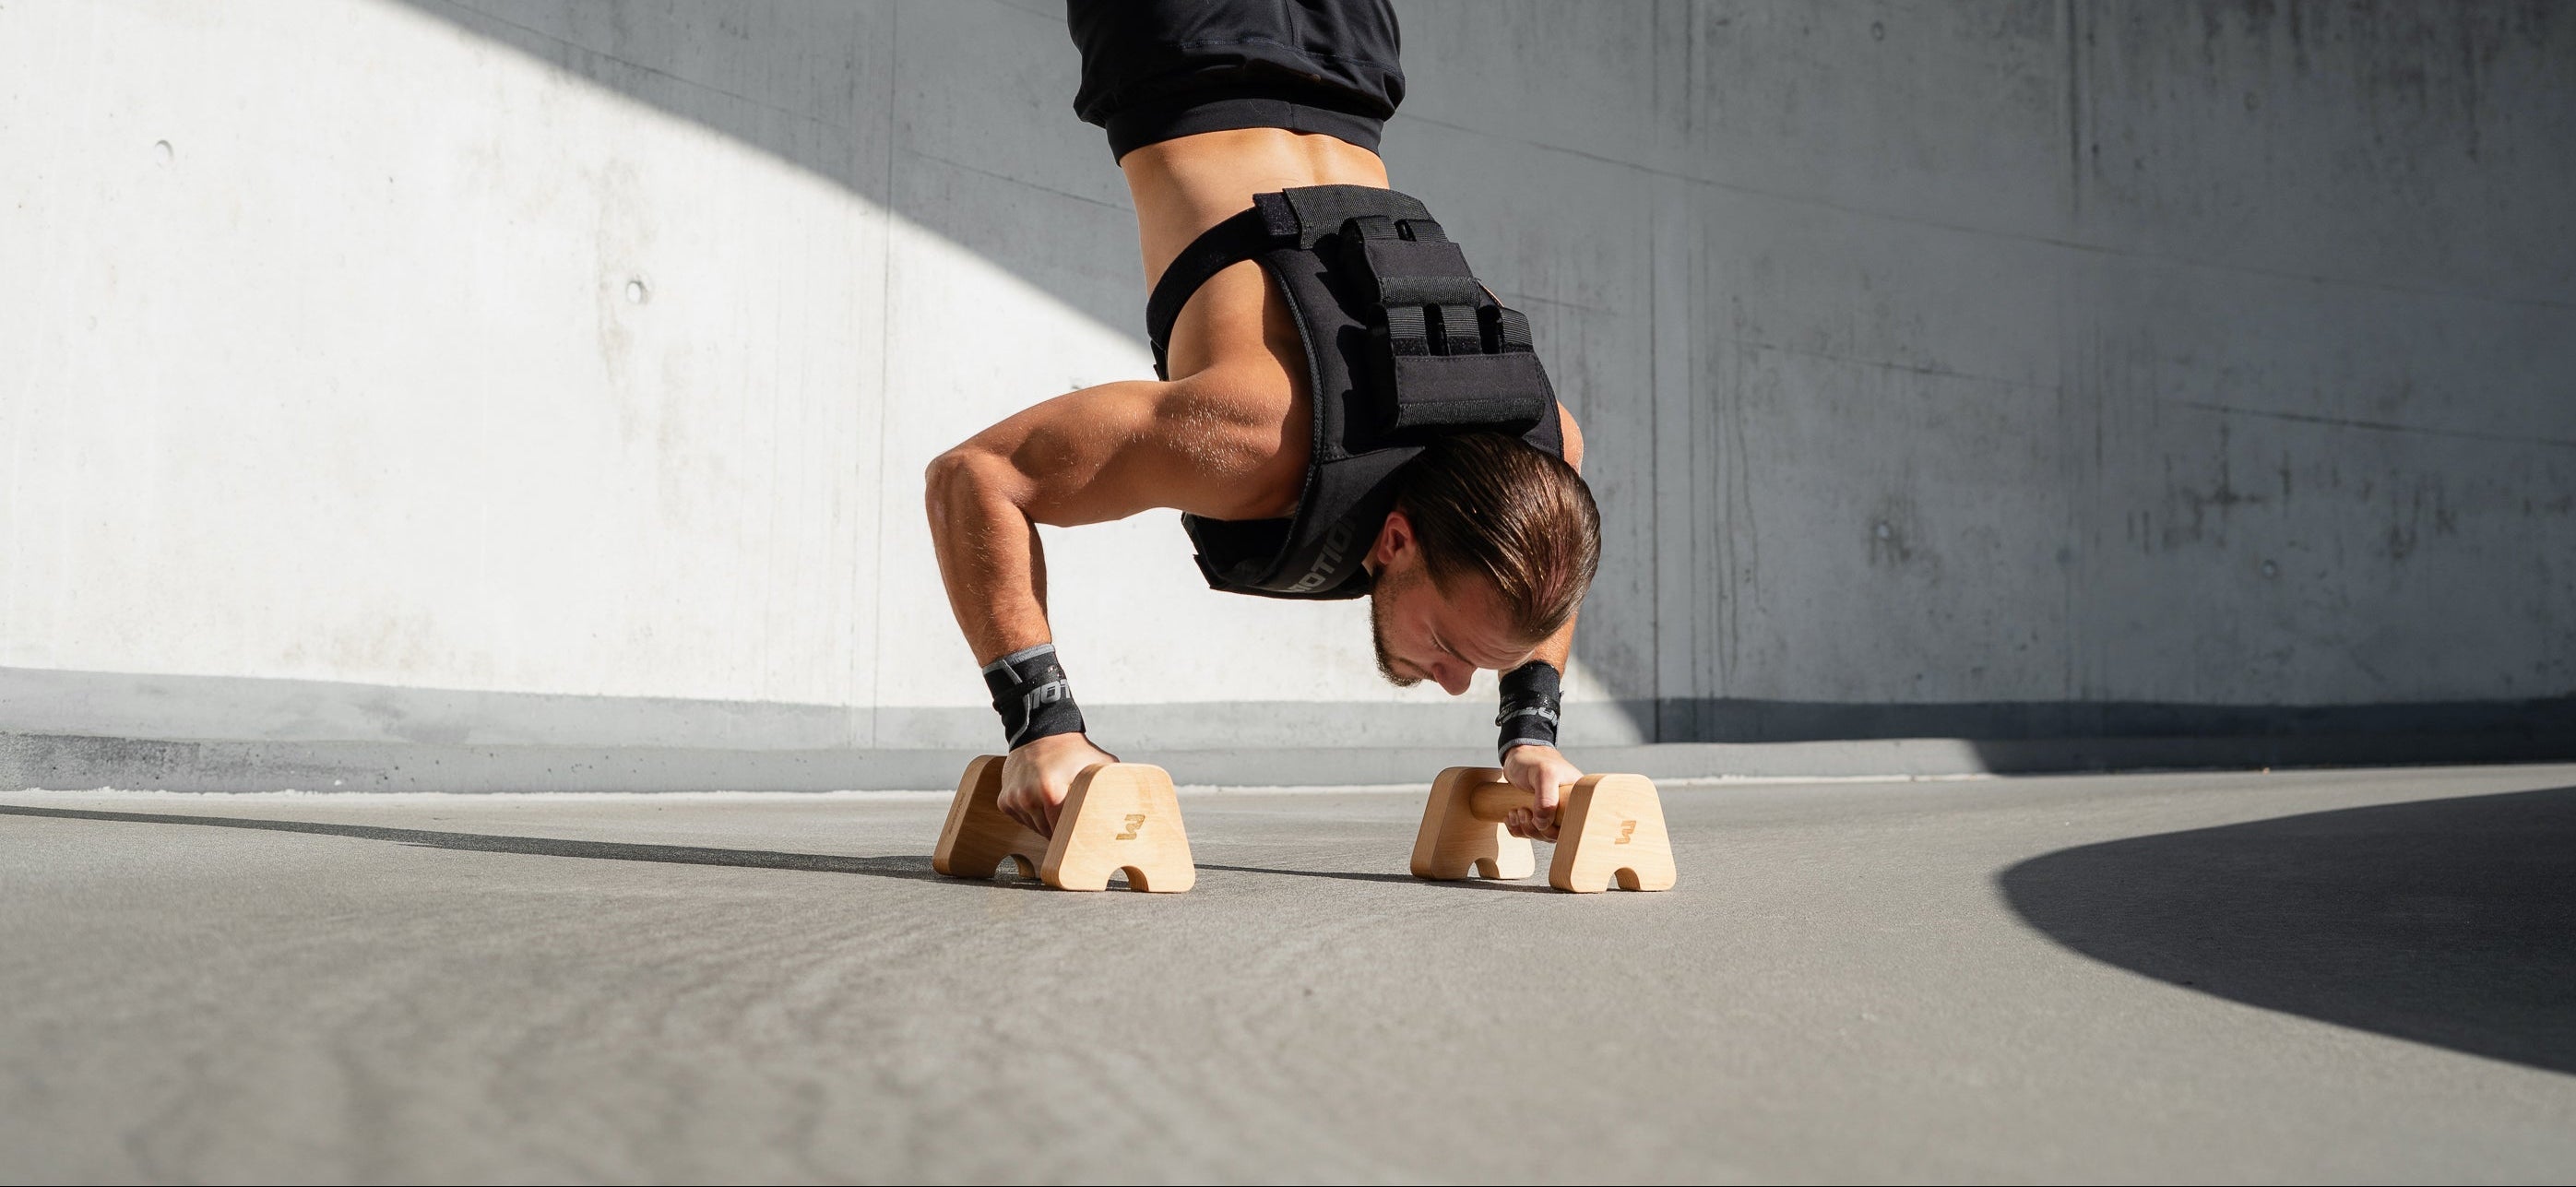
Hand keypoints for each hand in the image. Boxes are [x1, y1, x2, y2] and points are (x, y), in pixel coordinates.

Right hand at [998, 732, 1117, 837]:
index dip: (1077, 833)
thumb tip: (1135, 809)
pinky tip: (1041, 799)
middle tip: (1074, 817)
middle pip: (1050, 833)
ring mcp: (1014, 800)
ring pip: (1035, 828)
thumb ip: (1114, 787)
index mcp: (1052, 792)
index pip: (1065, 831)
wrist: (1042, 731)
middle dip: (1063, 829)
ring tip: (1057, 803)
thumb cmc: (1074, 751)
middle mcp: (1029, 797)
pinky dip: (1032, 815)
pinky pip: (1021, 820)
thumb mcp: (1100, 766)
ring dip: (1047, 822)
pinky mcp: (1005, 801)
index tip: (1085, 833)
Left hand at [1500, 744, 1581, 841]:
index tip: (1537, 816)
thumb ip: (1546, 799)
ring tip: (1516, 811)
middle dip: (1534, 829)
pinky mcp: (1537, 815)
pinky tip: (1511, 816)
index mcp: (1576, 799)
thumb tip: (1543, 824)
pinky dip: (1517, 828)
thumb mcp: (1544, 774)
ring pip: (1540, 835)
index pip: (1571, 828)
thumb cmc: (1534, 760)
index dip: (1553, 829)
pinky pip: (1528, 832)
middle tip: (1523, 811)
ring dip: (1524, 828)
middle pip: (1554, 835)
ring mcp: (1551, 813)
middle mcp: (1566, 808)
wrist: (1518, 755)